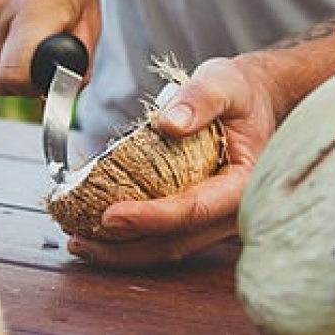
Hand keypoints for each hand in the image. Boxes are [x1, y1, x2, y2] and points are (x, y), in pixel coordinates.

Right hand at [0, 0, 99, 95]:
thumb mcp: (89, 12)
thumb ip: (80, 60)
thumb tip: (66, 96)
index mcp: (33, 6)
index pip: (12, 75)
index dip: (29, 87)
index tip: (42, 78)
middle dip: (16, 82)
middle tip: (36, 63)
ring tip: (20, 42)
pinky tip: (2, 25)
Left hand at [66, 55, 279, 267]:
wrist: (255, 101)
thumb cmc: (240, 93)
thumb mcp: (223, 83)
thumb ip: (199, 100)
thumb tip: (169, 124)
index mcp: (245, 183)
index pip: (194, 210)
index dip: (151, 217)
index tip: (110, 216)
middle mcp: (233, 211)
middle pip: (177, 241)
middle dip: (126, 248)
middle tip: (79, 239)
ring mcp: (217, 220)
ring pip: (170, 247)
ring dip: (124, 252)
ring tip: (80, 243)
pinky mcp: (201, 218)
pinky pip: (168, 237)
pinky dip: (134, 240)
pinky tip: (100, 235)